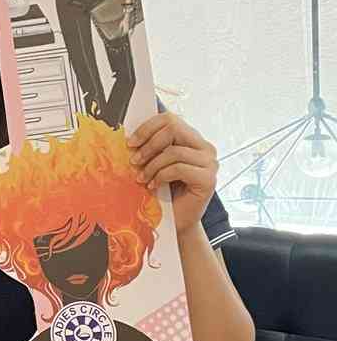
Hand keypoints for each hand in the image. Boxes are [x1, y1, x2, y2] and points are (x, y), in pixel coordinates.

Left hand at [129, 113, 217, 237]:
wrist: (176, 221)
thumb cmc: (164, 192)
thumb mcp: (155, 164)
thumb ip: (151, 147)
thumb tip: (131, 135)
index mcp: (192, 139)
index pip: (170, 119)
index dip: (147, 128)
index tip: (131, 143)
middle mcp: (205, 148)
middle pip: (174, 128)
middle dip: (149, 145)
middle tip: (135, 161)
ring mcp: (209, 163)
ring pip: (174, 151)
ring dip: (152, 165)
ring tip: (142, 178)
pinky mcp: (208, 179)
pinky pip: (179, 168)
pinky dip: (161, 176)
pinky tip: (154, 186)